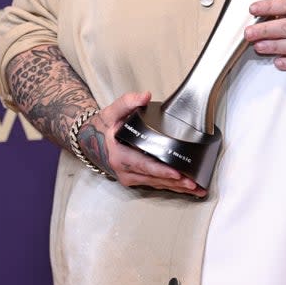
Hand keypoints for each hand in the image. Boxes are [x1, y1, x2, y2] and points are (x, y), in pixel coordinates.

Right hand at [77, 91, 206, 196]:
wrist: (89, 140)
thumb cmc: (103, 126)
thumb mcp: (112, 111)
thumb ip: (128, 102)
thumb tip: (144, 96)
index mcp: (119, 155)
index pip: (144, 165)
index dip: (161, 170)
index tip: (177, 173)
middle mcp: (124, 170)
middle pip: (154, 178)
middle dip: (175, 182)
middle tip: (194, 184)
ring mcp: (129, 177)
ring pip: (156, 184)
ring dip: (176, 187)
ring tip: (196, 188)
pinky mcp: (134, 180)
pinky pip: (154, 184)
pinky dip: (170, 187)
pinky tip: (185, 188)